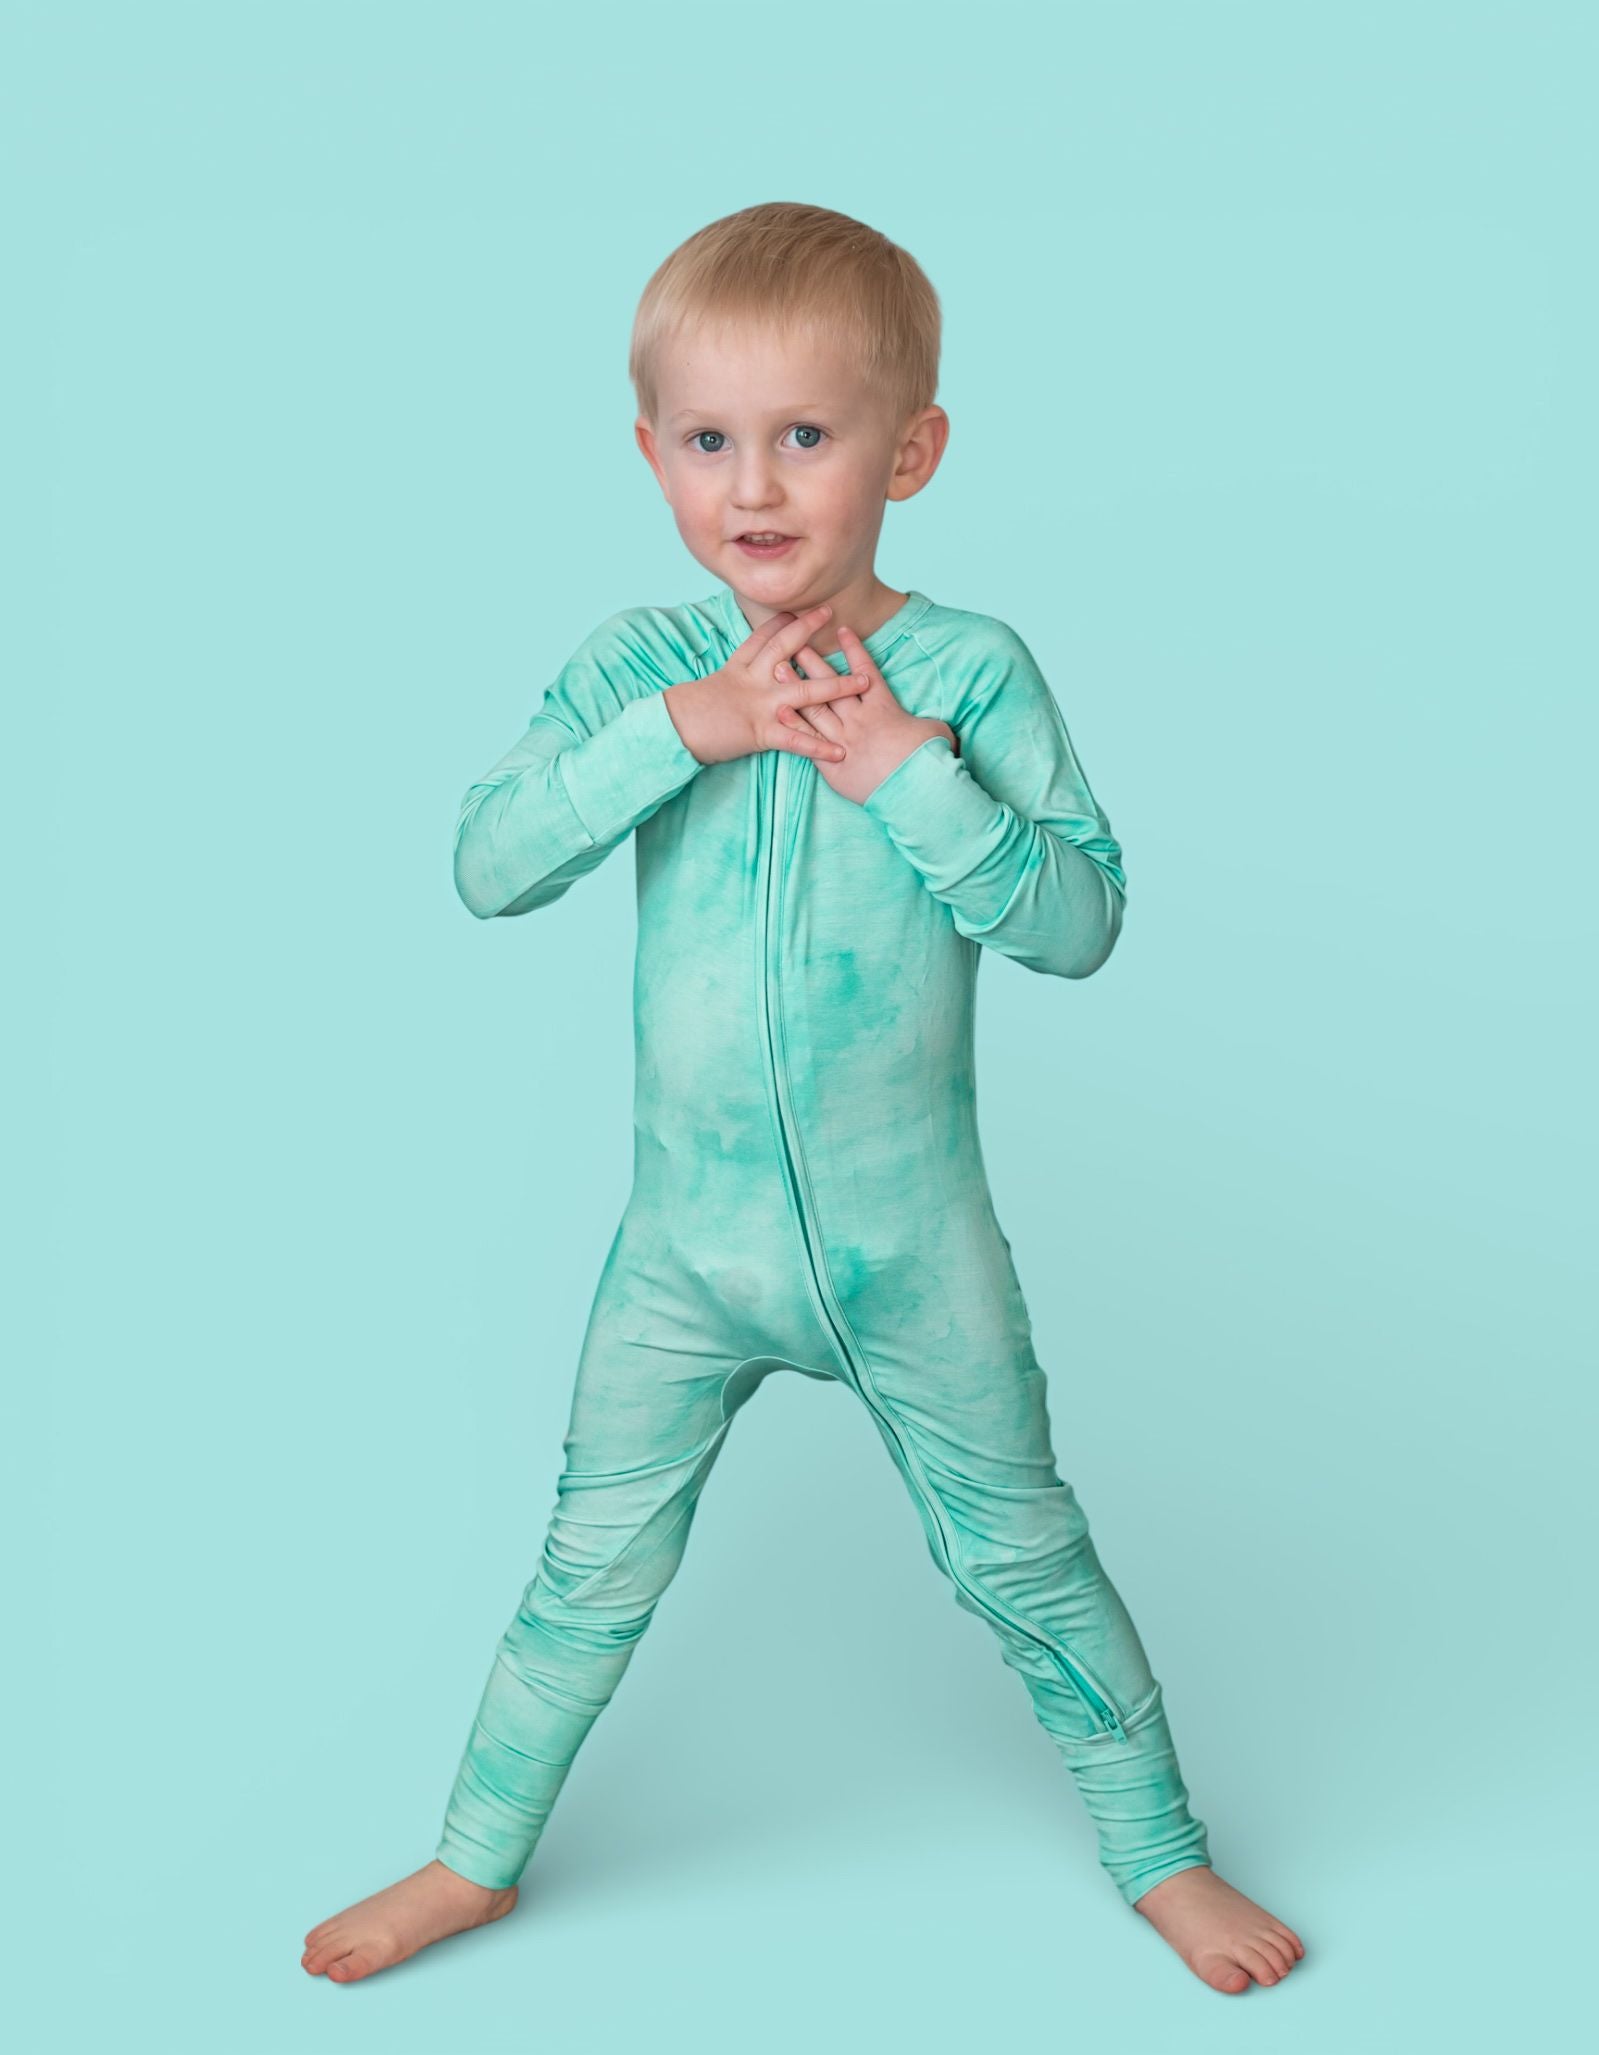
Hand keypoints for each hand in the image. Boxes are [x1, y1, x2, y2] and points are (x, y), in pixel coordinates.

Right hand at [662, 604, 870, 766]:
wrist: (674, 729)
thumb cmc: (687, 713)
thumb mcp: (710, 687)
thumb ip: (731, 680)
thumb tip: (738, 678)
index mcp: (738, 669)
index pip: (762, 637)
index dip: (781, 620)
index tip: (797, 606)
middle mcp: (753, 680)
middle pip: (786, 647)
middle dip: (809, 629)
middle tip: (830, 611)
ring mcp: (760, 704)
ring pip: (805, 690)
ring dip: (837, 686)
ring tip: (863, 682)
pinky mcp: (760, 731)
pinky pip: (796, 740)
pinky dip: (818, 747)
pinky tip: (839, 752)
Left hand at [775, 624, 956, 805]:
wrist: (915, 789)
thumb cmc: (930, 761)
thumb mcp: (937, 733)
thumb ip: (928, 723)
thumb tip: (932, 725)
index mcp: (884, 708)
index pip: (867, 671)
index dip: (854, 650)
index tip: (843, 630)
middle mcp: (860, 719)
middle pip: (831, 684)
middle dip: (812, 661)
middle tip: (795, 640)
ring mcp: (844, 740)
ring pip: (815, 708)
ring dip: (796, 687)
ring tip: (777, 668)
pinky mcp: (833, 764)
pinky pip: (810, 741)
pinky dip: (795, 726)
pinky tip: (780, 712)